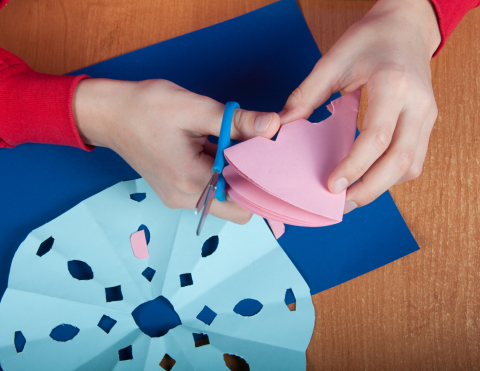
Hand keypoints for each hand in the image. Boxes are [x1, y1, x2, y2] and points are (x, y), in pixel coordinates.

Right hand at [72, 78, 279, 223]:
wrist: (108, 114)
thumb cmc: (145, 107)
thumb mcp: (194, 108)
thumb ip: (237, 121)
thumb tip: (273, 125)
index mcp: (190, 180)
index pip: (245, 202)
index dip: (262, 180)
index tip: (266, 154)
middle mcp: (184, 198)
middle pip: (237, 209)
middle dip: (250, 182)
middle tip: (249, 150)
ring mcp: (178, 198)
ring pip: (223, 202)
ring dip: (233, 178)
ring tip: (227, 146)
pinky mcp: (174, 192)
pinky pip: (207, 193)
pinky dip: (217, 176)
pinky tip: (212, 150)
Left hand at [280, 0, 440, 212]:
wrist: (406, 26)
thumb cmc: (370, 39)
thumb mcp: (332, 61)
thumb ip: (306, 96)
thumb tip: (281, 127)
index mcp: (393, 84)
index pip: (377, 137)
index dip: (354, 166)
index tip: (331, 185)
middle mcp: (418, 104)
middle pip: (401, 162)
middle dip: (370, 189)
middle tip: (341, 204)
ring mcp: (427, 115)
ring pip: (411, 166)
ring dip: (382, 186)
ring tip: (352, 195)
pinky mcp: (427, 123)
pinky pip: (414, 160)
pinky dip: (391, 175)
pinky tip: (369, 177)